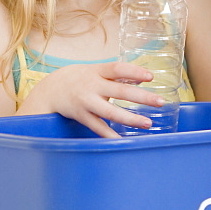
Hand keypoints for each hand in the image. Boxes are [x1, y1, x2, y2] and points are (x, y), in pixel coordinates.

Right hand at [20, 62, 165, 137]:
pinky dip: (110, 135)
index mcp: (97, 71)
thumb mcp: (96, 71)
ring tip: (148, 123)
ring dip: (130, 119)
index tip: (151, 77)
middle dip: (141, 97)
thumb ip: (118, 75)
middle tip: (160, 102)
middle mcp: (91, 85)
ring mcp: (86, 102)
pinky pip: (98, 127)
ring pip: (111, 112)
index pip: (118, 68)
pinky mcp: (81, 116)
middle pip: (120, 91)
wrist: (51, 90)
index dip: (134, 71)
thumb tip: (144, 76)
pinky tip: (123, 141)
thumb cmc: (81, 79)